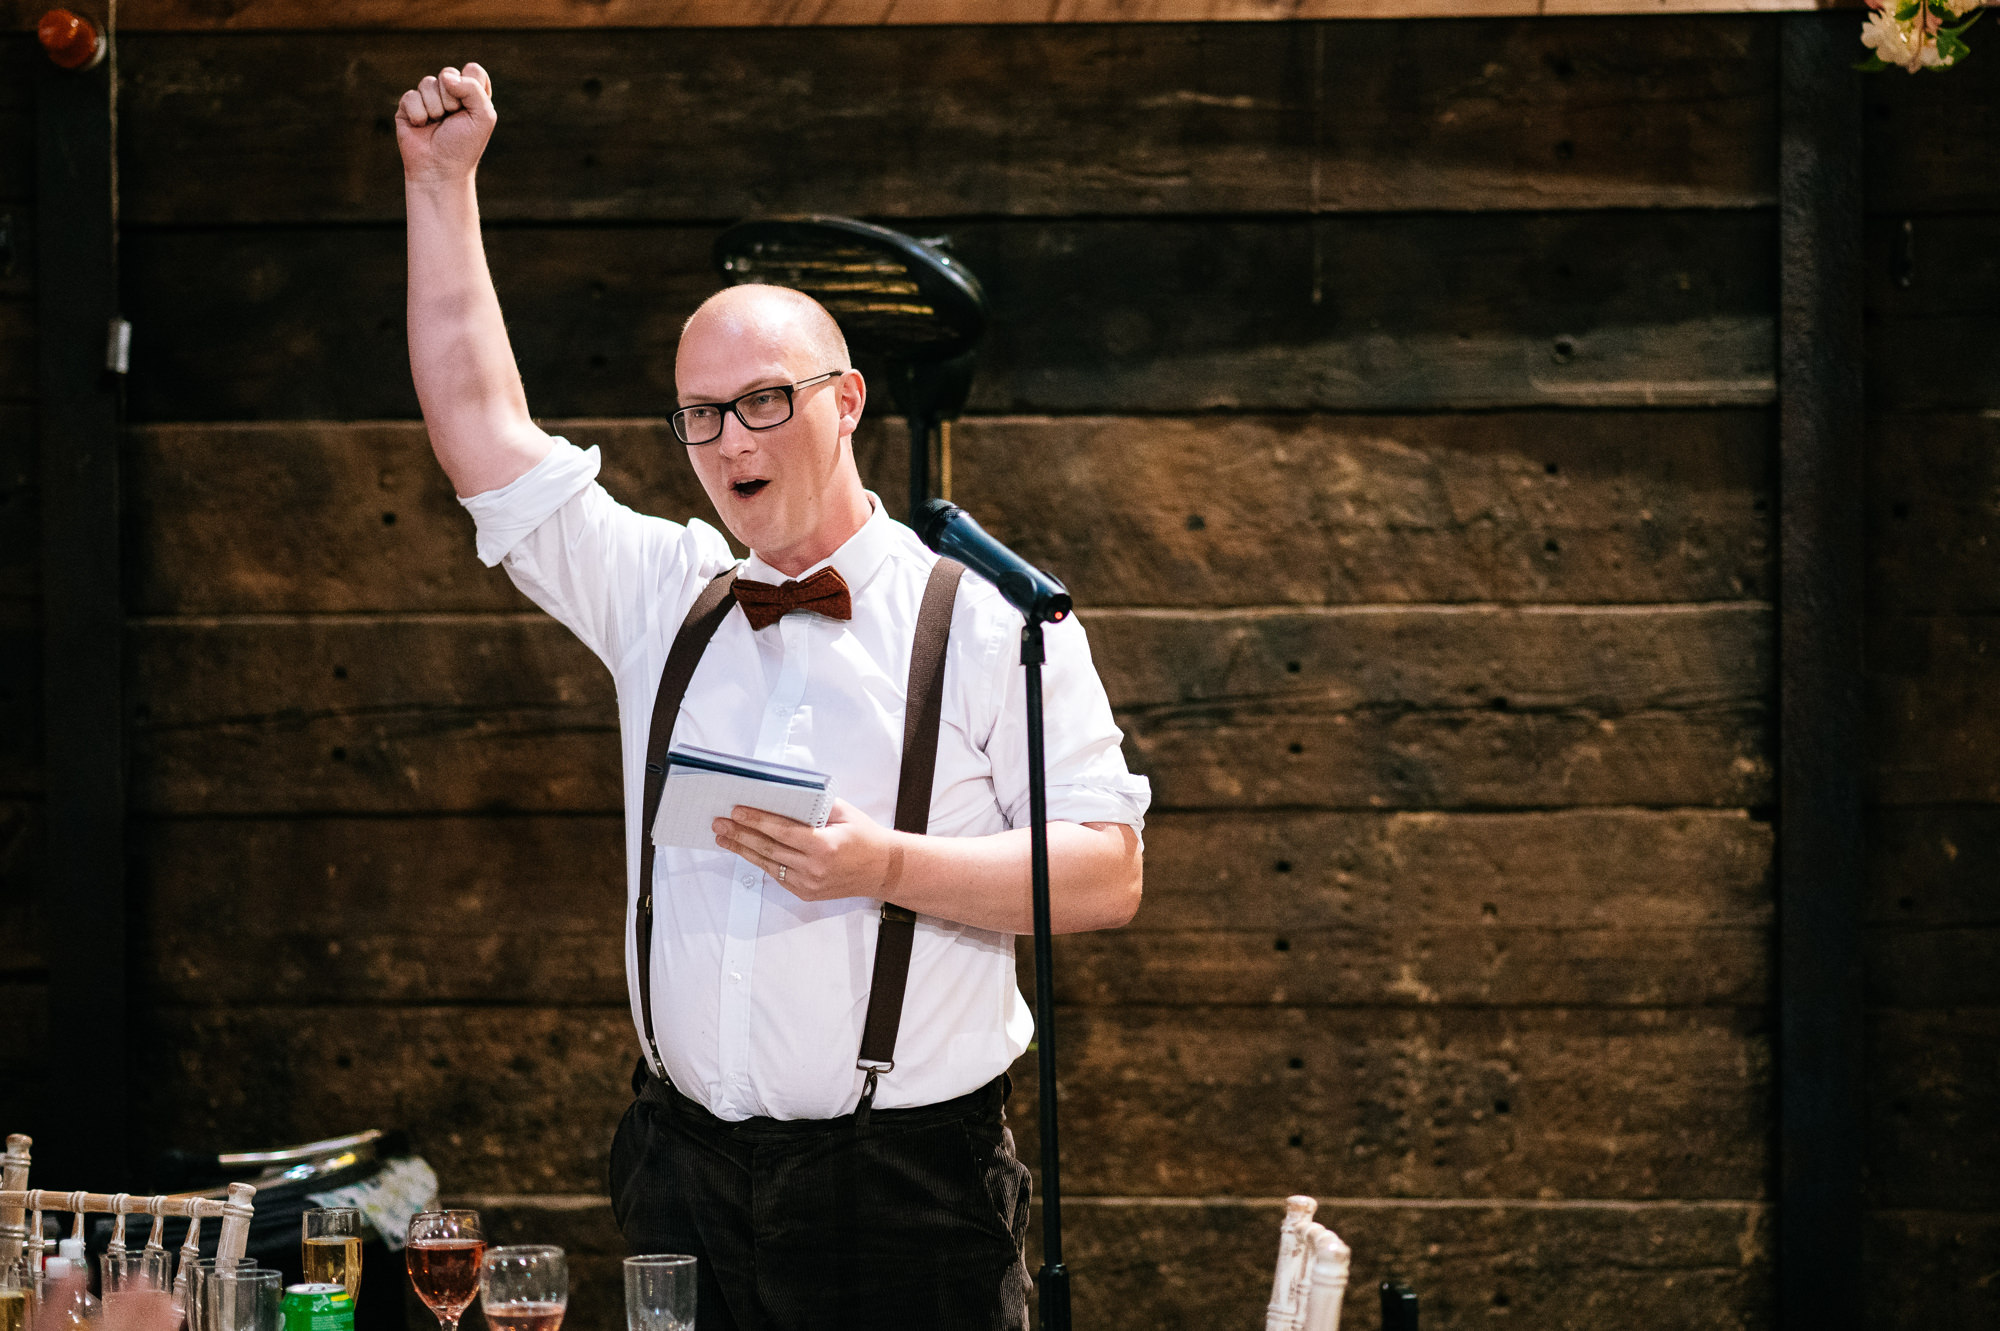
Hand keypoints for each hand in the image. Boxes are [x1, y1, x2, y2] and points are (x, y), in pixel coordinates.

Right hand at [395, 63, 496, 184]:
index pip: (473, 70)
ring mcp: (428, 98)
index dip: (471, 85)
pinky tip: (421, 126)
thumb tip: (446, 76)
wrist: (440, 169)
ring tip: (437, 125)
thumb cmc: (464, 145)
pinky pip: (411, 96)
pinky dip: (418, 114)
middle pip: (448, 73)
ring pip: (428, 82)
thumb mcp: (482, 116)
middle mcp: (450, 94)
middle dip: (451, 99)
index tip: (471, 107)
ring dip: (435, 108)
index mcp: (471, 95)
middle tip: (452, 119)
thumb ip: (473, 88)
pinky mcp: (408, 106)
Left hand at [714, 799, 897, 902]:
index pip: (781, 831)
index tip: (736, 811)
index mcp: (824, 845)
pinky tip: (746, 850)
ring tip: (724, 838)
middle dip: (740, 834)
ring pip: (767, 864)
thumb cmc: (865, 836)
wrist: (883, 869)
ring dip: (743, 849)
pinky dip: (760, 862)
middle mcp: (814, 868)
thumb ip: (814, 805)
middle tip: (719, 823)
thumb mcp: (844, 813)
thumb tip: (782, 795)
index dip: (756, 821)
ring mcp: (809, 884)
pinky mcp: (806, 893)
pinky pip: (777, 875)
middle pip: (768, 849)